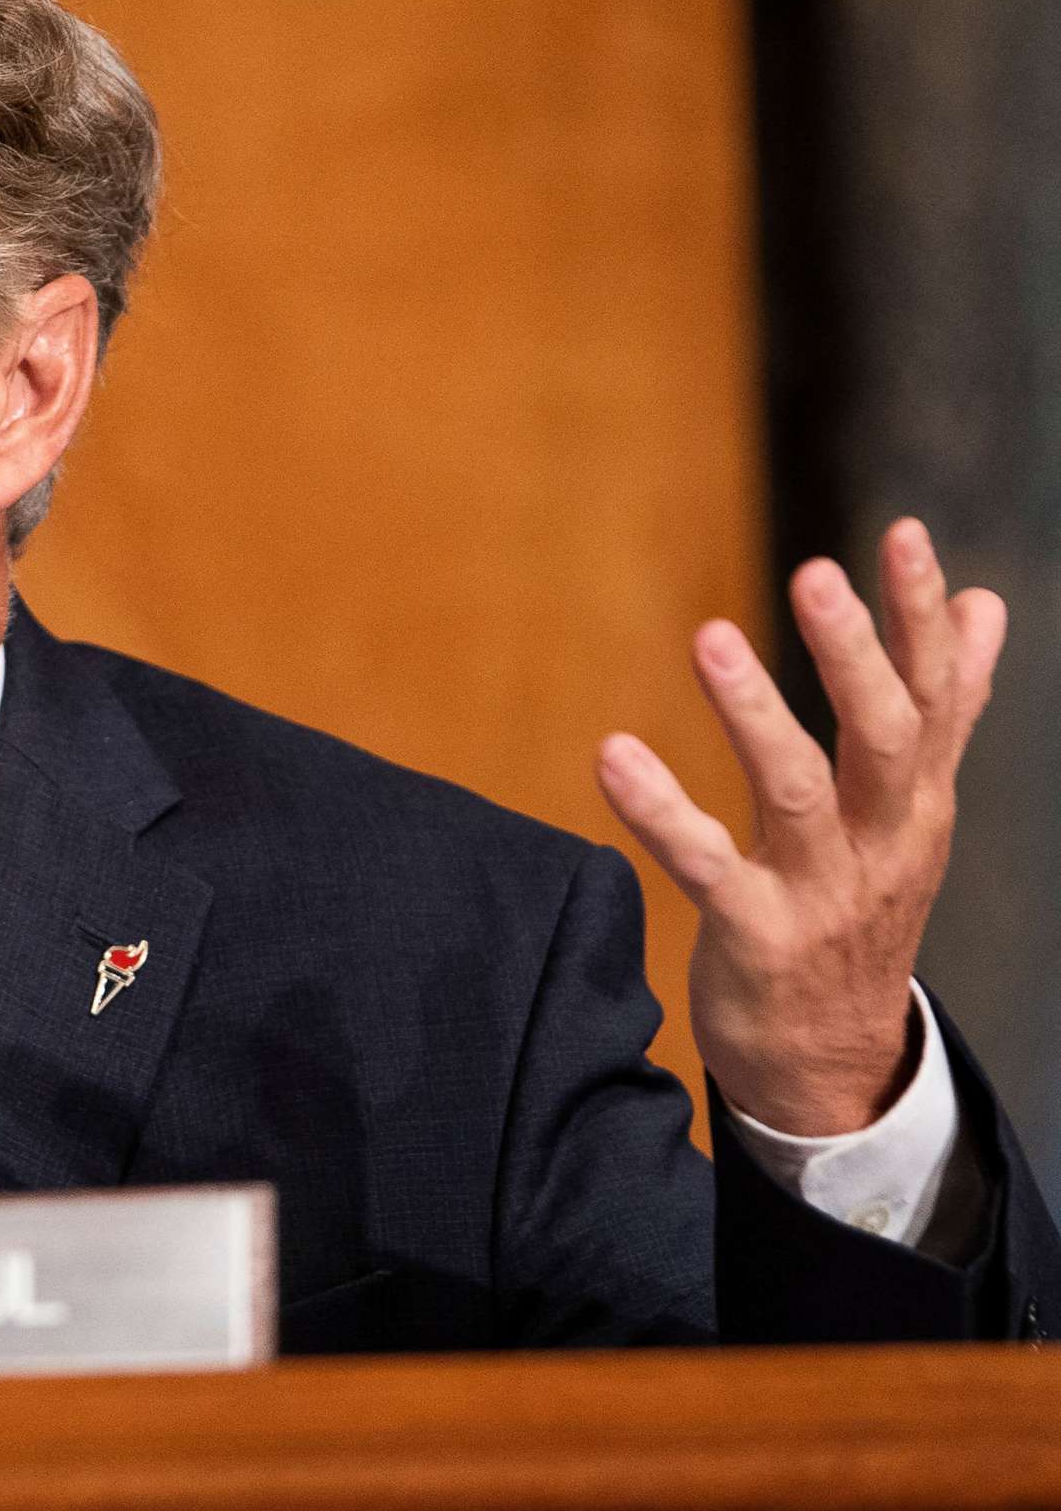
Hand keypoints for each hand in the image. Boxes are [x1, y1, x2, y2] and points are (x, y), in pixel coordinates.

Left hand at [594, 518, 1005, 1136]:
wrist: (836, 1060)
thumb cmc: (863, 909)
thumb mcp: (913, 806)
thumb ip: (945, 705)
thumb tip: (983, 604)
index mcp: (917, 799)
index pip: (933, 695)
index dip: (921, 615)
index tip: (905, 534)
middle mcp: (881, 839)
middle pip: (883, 735)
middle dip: (855, 653)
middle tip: (817, 572)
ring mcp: (822, 890)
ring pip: (798, 791)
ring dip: (756, 714)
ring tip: (710, 638)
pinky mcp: (756, 934)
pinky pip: (705, 866)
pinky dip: (659, 811)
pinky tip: (612, 756)